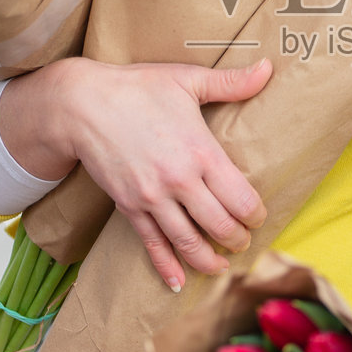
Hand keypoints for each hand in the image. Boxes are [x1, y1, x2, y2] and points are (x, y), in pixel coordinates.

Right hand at [0, 57, 271, 289]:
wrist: (82, 105)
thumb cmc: (138, 88)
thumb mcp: (186, 79)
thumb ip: (231, 82)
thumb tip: (269, 68)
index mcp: (201, 152)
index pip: (241, 199)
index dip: (256, 214)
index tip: (259, 215)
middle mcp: (179, 181)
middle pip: (220, 226)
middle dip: (238, 239)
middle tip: (244, 241)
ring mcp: (152, 198)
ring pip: (189, 244)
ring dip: (210, 261)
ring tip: (222, 266)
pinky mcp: (129, 208)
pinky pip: (152, 245)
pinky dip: (167, 268)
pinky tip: (179, 283)